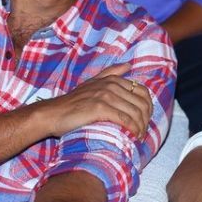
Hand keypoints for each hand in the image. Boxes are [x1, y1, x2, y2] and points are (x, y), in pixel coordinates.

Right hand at [35, 63, 153, 139]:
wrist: (53, 114)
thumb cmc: (73, 102)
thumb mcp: (92, 83)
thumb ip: (110, 73)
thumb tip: (128, 65)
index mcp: (113, 80)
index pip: (143, 92)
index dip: (148, 107)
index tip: (145, 120)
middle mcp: (111, 85)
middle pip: (142, 103)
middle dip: (146, 119)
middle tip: (143, 131)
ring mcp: (106, 95)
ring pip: (135, 112)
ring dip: (141, 127)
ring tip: (138, 136)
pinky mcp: (100, 108)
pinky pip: (125, 119)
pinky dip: (132, 129)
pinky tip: (132, 136)